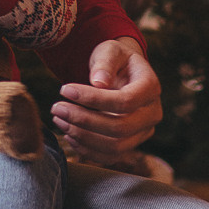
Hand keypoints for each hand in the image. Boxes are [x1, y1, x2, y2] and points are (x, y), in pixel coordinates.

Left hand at [51, 36, 162, 167]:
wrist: (122, 73)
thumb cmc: (115, 60)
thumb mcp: (110, 51)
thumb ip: (105, 63)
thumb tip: (99, 82)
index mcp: (151, 88)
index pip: (125, 101)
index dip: (93, 99)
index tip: (64, 89)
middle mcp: (152, 113)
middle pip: (120, 128)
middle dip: (84, 120)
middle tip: (56, 108)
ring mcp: (143, 132)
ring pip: (115, 146)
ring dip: (82, 136)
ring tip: (59, 120)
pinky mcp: (131, 144)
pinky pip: (110, 156)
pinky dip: (87, 149)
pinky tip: (69, 134)